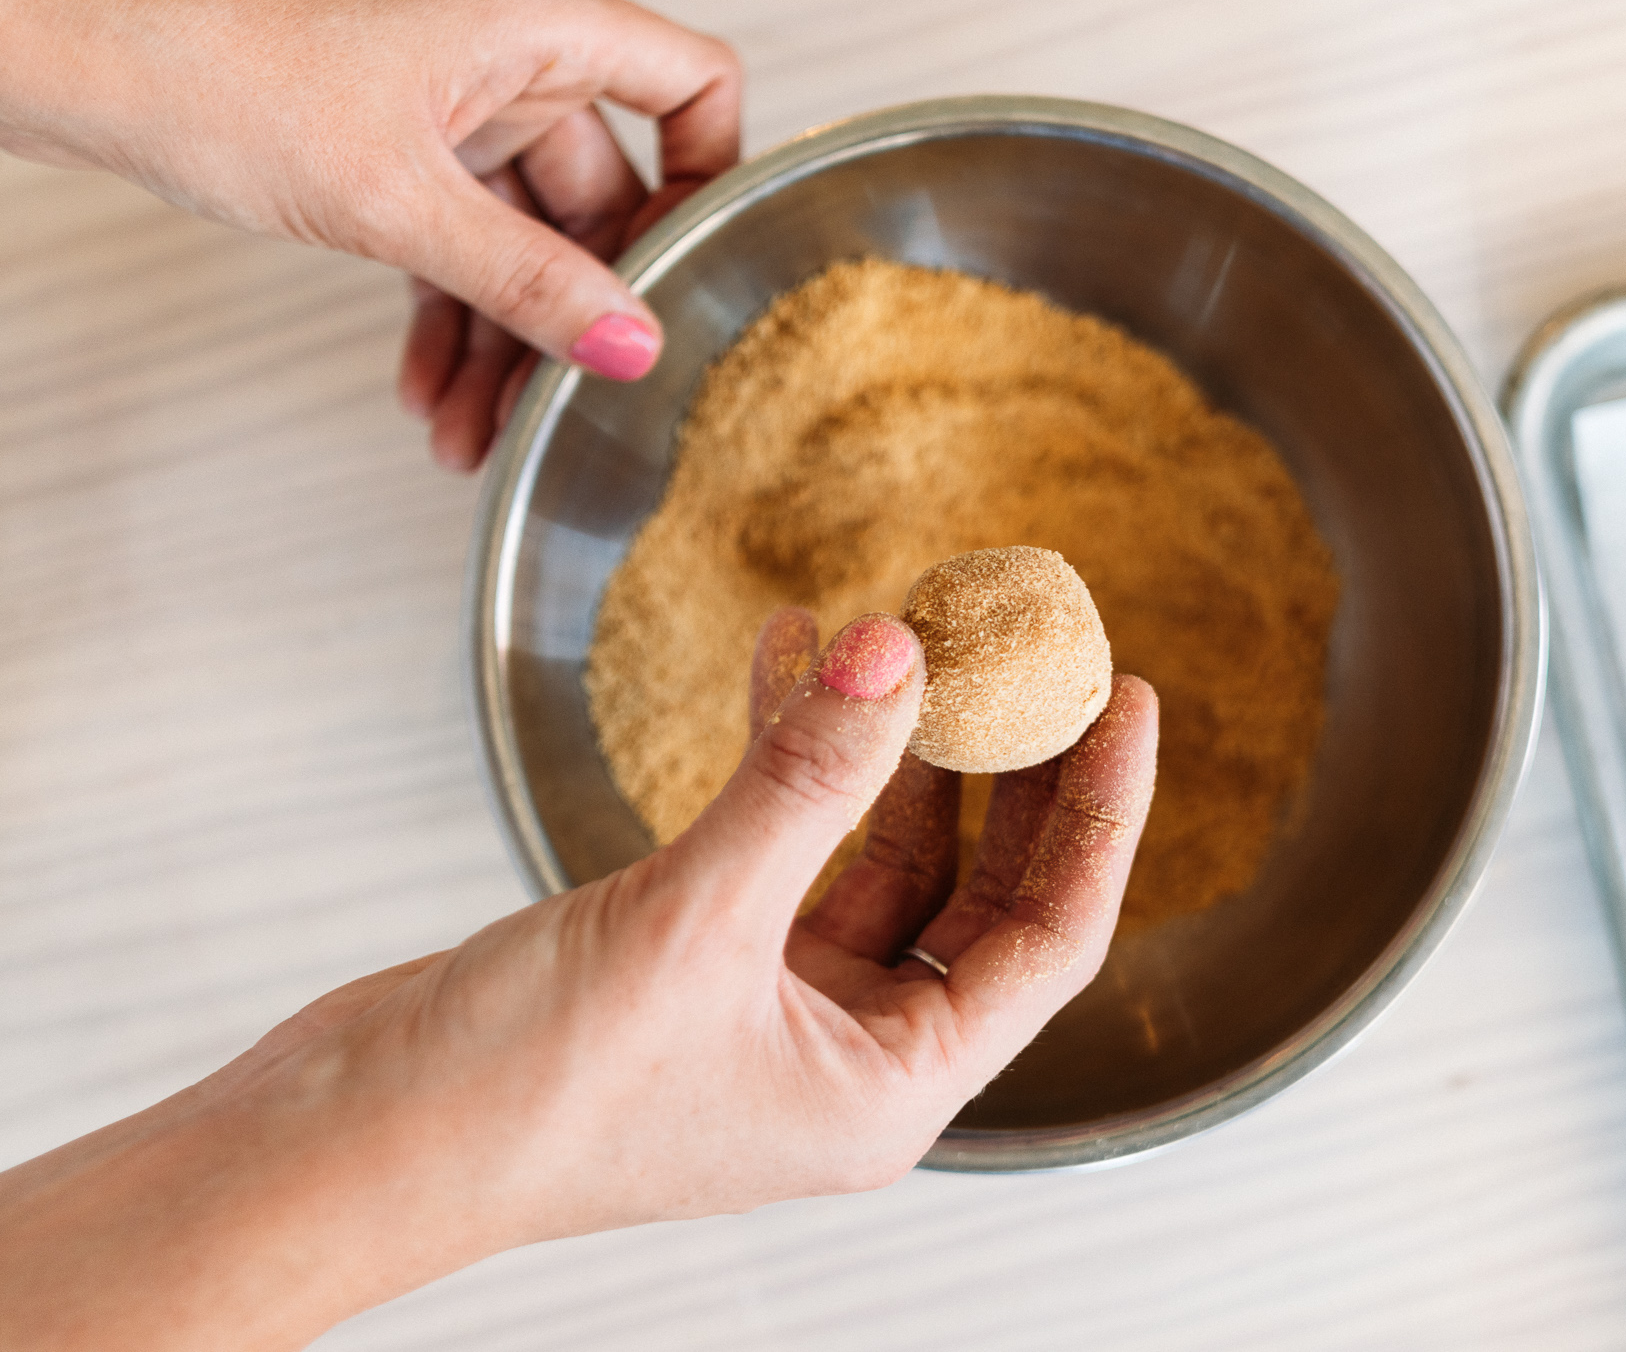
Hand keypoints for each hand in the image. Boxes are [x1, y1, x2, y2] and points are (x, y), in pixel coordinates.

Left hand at [0, 0, 740, 470]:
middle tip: (568, 403)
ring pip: (521, 245)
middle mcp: (501, 65)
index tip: (700, 269)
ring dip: (503, 347)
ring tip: (473, 435)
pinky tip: (428, 395)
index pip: (688, 82)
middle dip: (576, 315)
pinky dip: (447, 326)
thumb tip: (630, 345)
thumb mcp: (394, 199)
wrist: (74, 59)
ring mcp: (447, 114)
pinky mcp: (391, 158)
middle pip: (600, 199)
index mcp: (529, 29)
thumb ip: (524, 279)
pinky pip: (455, 255)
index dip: (712, 172)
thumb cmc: (212, 68)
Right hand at [0, 611, 1157, 1349]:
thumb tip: (901, 654)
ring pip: (877, 854)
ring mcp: (776, 1008)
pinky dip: (790, 754)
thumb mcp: (693, 920)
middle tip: (1042, 653)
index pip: (1051, 939)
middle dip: (1010, 770)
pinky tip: (791, 657)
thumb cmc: (525, 1091)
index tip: (1128, 697)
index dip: (1100, 814)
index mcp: (891, 1088)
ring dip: (891, 744)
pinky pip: (781, 842)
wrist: (355, 1138)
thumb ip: (807, 780)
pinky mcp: (701, 961)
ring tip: (909, 629)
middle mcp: (851, 1055)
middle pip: (978, 892)